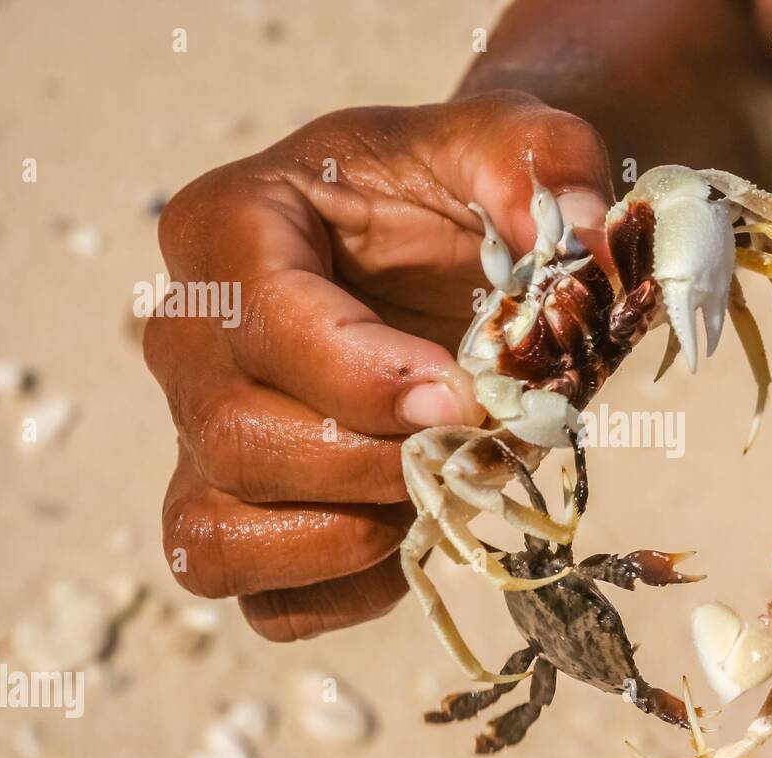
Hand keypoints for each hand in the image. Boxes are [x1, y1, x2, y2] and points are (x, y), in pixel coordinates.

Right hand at [145, 92, 613, 640]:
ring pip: (218, 534)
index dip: (364, 376)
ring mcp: (204, 436)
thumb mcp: (513, 145)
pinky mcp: (242, 516)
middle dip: (376, 463)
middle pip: (239, 438)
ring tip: (441, 490)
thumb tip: (579, 242)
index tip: (466, 396)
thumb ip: (545, 164)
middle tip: (478, 446)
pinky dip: (343, 594)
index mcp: (233, 227)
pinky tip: (416, 538)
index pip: (262, 321)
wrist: (453, 247)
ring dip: (349, 537)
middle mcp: (191, 339)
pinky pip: (261, 598)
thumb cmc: (465, 195)